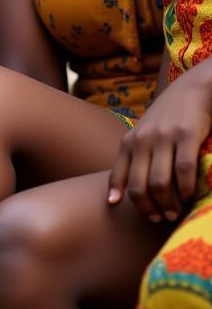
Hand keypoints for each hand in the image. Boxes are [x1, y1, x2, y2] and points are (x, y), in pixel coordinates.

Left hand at [107, 65, 211, 220]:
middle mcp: (142, 140)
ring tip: (174, 212)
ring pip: (160, 183)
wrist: (191, 90)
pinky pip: (184, 170)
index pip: (118, 176)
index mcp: (129, 142)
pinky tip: (190, 196)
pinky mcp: (187, 135)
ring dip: (168, 204)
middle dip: (148, 208)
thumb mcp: (143, 135)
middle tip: (160, 218)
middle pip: (138, 185)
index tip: (134, 212)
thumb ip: (133, 158)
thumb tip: (117, 194)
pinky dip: (186, 189)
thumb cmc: (165, 119)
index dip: (123, 198)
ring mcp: (164, 138)